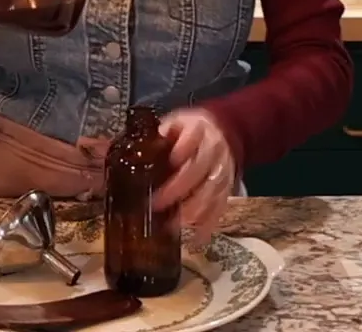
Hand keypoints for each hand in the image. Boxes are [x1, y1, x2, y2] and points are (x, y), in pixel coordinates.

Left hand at [155, 109, 235, 244]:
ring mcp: (223, 170)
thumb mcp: (173, 123)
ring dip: (193, 210)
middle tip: (156, 204)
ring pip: (211, 192)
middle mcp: (214, 150)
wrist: (222, 130)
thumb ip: (157, 137)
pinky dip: (209, 224)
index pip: (192, 138)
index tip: (170, 161)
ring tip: (172, 225)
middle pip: (198, 170)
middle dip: (178, 189)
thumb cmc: (187, 131)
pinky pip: (220, 207)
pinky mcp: (228, 188)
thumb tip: (133, 153)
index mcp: (198, 129)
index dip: (182, 149)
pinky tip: (196, 238)